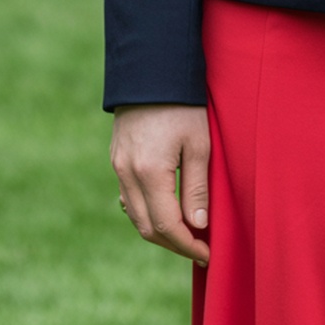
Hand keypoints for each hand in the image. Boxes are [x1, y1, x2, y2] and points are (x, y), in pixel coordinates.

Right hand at [110, 103, 210, 266]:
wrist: (152, 69)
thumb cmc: (183, 104)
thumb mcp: (199, 144)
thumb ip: (197, 187)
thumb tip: (198, 226)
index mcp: (149, 172)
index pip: (166, 226)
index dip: (187, 245)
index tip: (208, 254)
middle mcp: (127, 174)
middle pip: (146, 227)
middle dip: (173, 244)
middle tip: (199, 249)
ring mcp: (118, 167)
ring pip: (135, 215)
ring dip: (159, 231)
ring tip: (186, 234)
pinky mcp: (117, 159)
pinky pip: (128, 198)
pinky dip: (147, 212)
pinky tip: (165, 211)